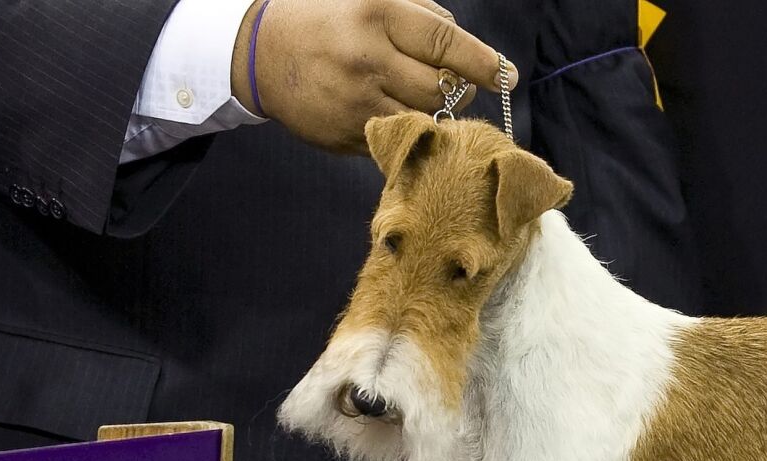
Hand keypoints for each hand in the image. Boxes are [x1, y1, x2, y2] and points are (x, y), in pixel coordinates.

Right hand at [231, 0, 517, 152]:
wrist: (259, 52)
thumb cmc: (326, 18)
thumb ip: (421, 14)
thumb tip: (467, 47)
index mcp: (377, 16)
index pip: (448, 44)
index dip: (484, 63)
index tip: (506, 76)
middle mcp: (368, 61)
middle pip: (442, 91)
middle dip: (460, 91)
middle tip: (459, 86)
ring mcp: (357, 105)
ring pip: (424, 122)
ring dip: (438, 117)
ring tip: (430, 101)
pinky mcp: (347, 136)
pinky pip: (396, 141)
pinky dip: (408, 133)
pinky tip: (398, 116)